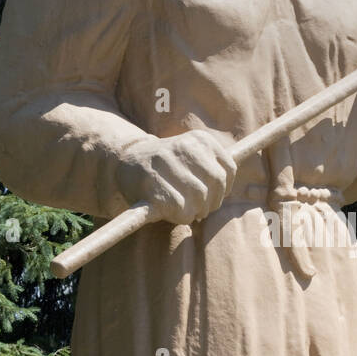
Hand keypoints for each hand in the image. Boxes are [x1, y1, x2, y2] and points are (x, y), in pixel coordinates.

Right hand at [116, 129, 236, 223]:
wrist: (127, 161)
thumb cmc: (168, 167)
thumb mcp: (194, 156)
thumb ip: (214, 168)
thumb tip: (228, 191)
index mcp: (200, 139)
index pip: (229, 170)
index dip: (223, 190)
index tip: (211, 196)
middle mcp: (185, 146)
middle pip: (216, 184)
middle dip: (210, 203)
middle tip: (198, 209)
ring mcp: (167, 163)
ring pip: (200, 197)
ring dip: (193, 211)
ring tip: (182, 209)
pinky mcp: (153, 183)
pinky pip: (180, 208)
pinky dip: (179, 216)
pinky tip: (169, 211)